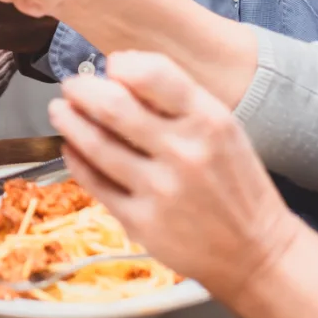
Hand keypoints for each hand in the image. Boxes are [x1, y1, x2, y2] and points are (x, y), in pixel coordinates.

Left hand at [50, 51, 305, 309]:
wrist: (256, 252)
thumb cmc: (237, 185)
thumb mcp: (224, 130)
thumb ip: (178, 101)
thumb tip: (121, 71)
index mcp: (209, 121)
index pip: (154, 74)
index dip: (122, 65)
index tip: (110, 66)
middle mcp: (184, 152)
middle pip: (113, 106)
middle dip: (82, 90)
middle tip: (72, 86)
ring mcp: (160, 189)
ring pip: (95, 143)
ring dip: (69, 121)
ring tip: (61, 111)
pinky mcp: (141, 222)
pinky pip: (94, 182)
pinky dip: (76, 159)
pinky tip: (72, 148)